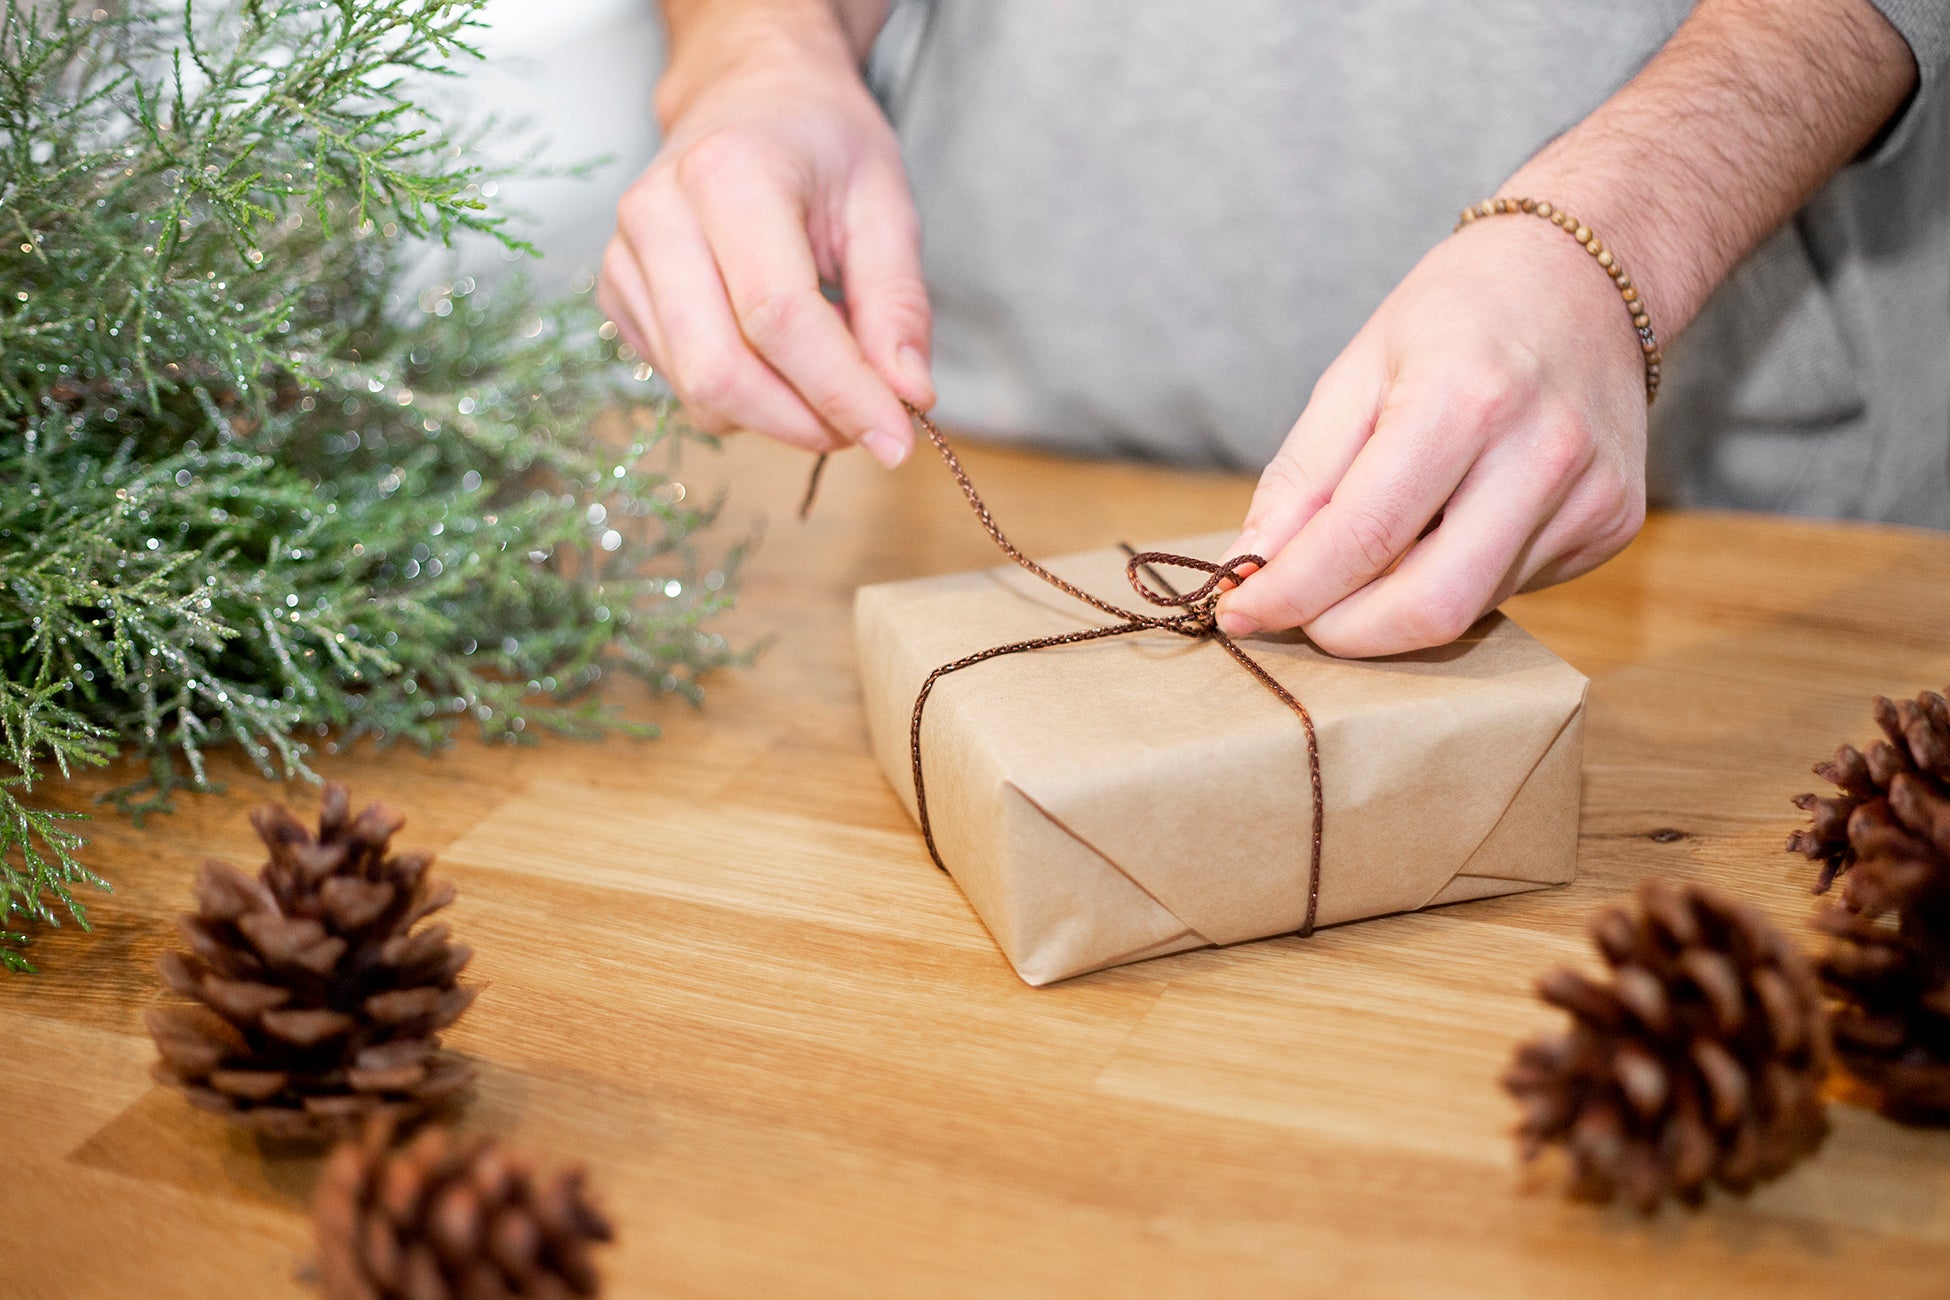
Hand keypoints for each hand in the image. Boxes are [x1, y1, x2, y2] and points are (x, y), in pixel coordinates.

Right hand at [598, 17, 931, 465]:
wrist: (747, 94)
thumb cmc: (820, 141)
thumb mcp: (885, 205)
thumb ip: (898, 306)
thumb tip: (908, 398)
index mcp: (729, 175)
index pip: (779, 319)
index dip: (841, 394)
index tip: (897, 440)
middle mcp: (657, 216)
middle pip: (720, 371)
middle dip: (804, 422)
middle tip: (867, 423)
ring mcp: (624, 259)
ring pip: (698, 391)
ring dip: (778, 415)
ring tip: (829, 374)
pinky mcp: (617, 295)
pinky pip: (683, 384)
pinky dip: (744, 397)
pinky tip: (779, 355)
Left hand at [1214, 214, 1650, 656]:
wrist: (1588, 275)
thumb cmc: (1456, 315)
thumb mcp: (1356, 372)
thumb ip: (1301, 477)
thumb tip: (1252, 568)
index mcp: (1463, 398)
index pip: (1363, 538)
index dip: (1290, 593)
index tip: (1238, 612)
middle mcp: (1542, 454)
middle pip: (1430, 609)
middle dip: (1345, 632)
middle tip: (1298, 613)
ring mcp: (1591, 496)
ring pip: (1469, 610)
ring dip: (1395, 606)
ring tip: (1371, 553)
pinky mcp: (1615, 525)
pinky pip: (1509, 589)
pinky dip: (1453, 579)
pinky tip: (1449, 524)